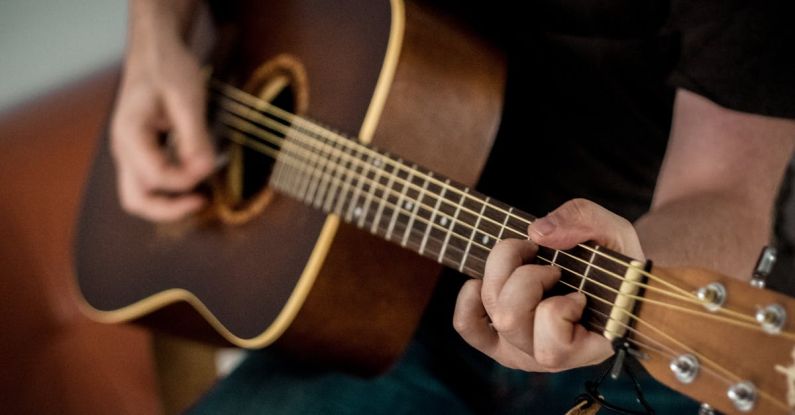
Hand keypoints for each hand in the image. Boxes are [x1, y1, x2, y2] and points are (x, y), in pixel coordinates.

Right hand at [110, 0, 213, 221]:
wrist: (155, 51)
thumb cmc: (168, 68)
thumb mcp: (187, 98)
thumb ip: (195, 136)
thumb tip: (205, 170)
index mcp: (129, 134)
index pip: (156, 177)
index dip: (187, 179)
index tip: (210, 166)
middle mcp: (123, 149)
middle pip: (136, 200)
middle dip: (170, 209)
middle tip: (202, 202)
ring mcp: (129, 153)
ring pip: (140, 195)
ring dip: (169, 202)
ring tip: (200, 196)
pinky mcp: (141, 152)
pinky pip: (150, 182)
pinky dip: (170, 189)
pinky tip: (194, 178)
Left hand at [453, 199, 643, 371]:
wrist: (606, 275)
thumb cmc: (614, 260)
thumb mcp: (614, 232)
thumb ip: (584, 222)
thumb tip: (537, 233)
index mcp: (586, 349)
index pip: (553, 348)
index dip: (560, 308)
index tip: (579, 291)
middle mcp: (549, 358)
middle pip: (510, 319)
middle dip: (527, 276)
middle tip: (551, 266)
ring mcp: (520, 349)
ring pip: (492, 313)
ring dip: (503, 274)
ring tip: (528, 261)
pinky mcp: (497, 339)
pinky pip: (467, 324)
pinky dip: (469, 297)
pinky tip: (487, 279)